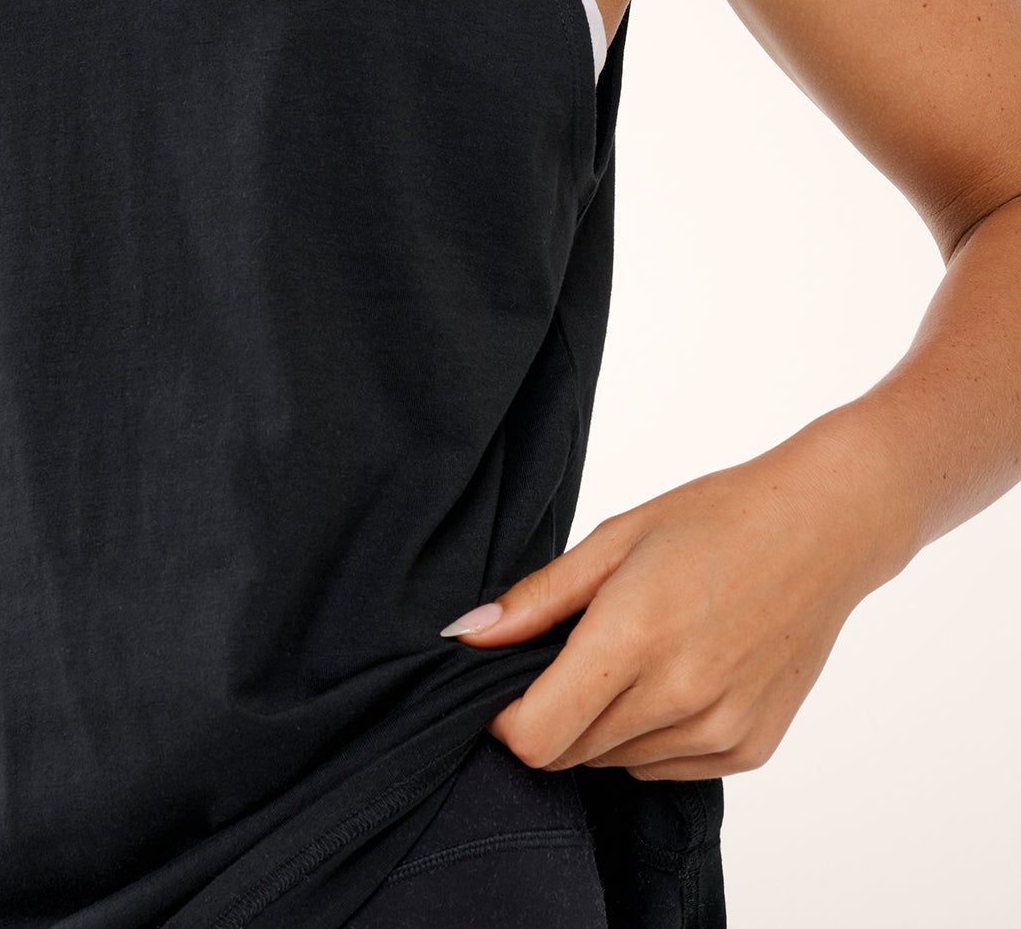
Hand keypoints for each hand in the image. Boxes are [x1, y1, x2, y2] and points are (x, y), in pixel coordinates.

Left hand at [441, 435, 895, 780]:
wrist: (823, 529)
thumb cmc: (715, 519)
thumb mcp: (614, 539)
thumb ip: (537, 599)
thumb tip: (465, 635)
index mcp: (634, 637)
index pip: (535, 738)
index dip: (506, 718)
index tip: (510, 680)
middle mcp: (679, 697)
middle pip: (569, 753)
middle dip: (552, 711)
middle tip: (578, 649)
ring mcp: (719, 731)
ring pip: (615, 763)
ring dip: (602, 723)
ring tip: (637, 651)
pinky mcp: (749, 750)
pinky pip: (665, 768)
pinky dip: (651, 735)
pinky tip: (677, 673)